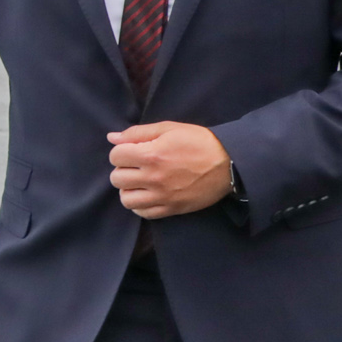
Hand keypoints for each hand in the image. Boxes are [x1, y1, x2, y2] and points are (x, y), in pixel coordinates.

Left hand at [108, 121, 231, 218]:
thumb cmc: (199, 142)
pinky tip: (148, 194)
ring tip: (140, 182)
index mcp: (151, 155)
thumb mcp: (169, 129)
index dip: (121, 152)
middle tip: (136, 166)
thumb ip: (137, 133)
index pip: (115, 156)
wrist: (230, 163)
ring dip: (128, 189)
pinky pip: (143, 213)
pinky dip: (140, 205)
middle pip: (116, 178)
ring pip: (126, 199)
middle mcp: (154, 178)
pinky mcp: (172, 209)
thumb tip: (111, 137)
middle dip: (123, 169)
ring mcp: (162, 196)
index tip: (133, 151)